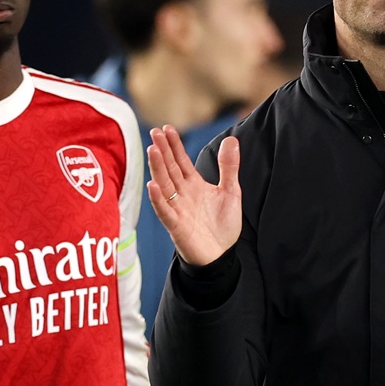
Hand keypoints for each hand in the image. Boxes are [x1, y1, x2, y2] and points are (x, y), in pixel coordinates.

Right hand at [146, 125, 242, 265]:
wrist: (221, 256)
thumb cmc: (223, 225)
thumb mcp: (231, 191)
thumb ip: (229, 167)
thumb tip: (232, 139)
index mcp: (194, 185)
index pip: (181, 161)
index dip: (174, 145)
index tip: (166, 128)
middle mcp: (182, 194)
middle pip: (170, 169)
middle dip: (163, 151)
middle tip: (155, 132)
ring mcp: (178, 209)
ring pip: (164, 185)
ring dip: (158, 169)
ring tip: (152, 151)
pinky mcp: (176, 226)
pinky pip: (165, 211)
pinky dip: (158, 199)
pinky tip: (153, 185)